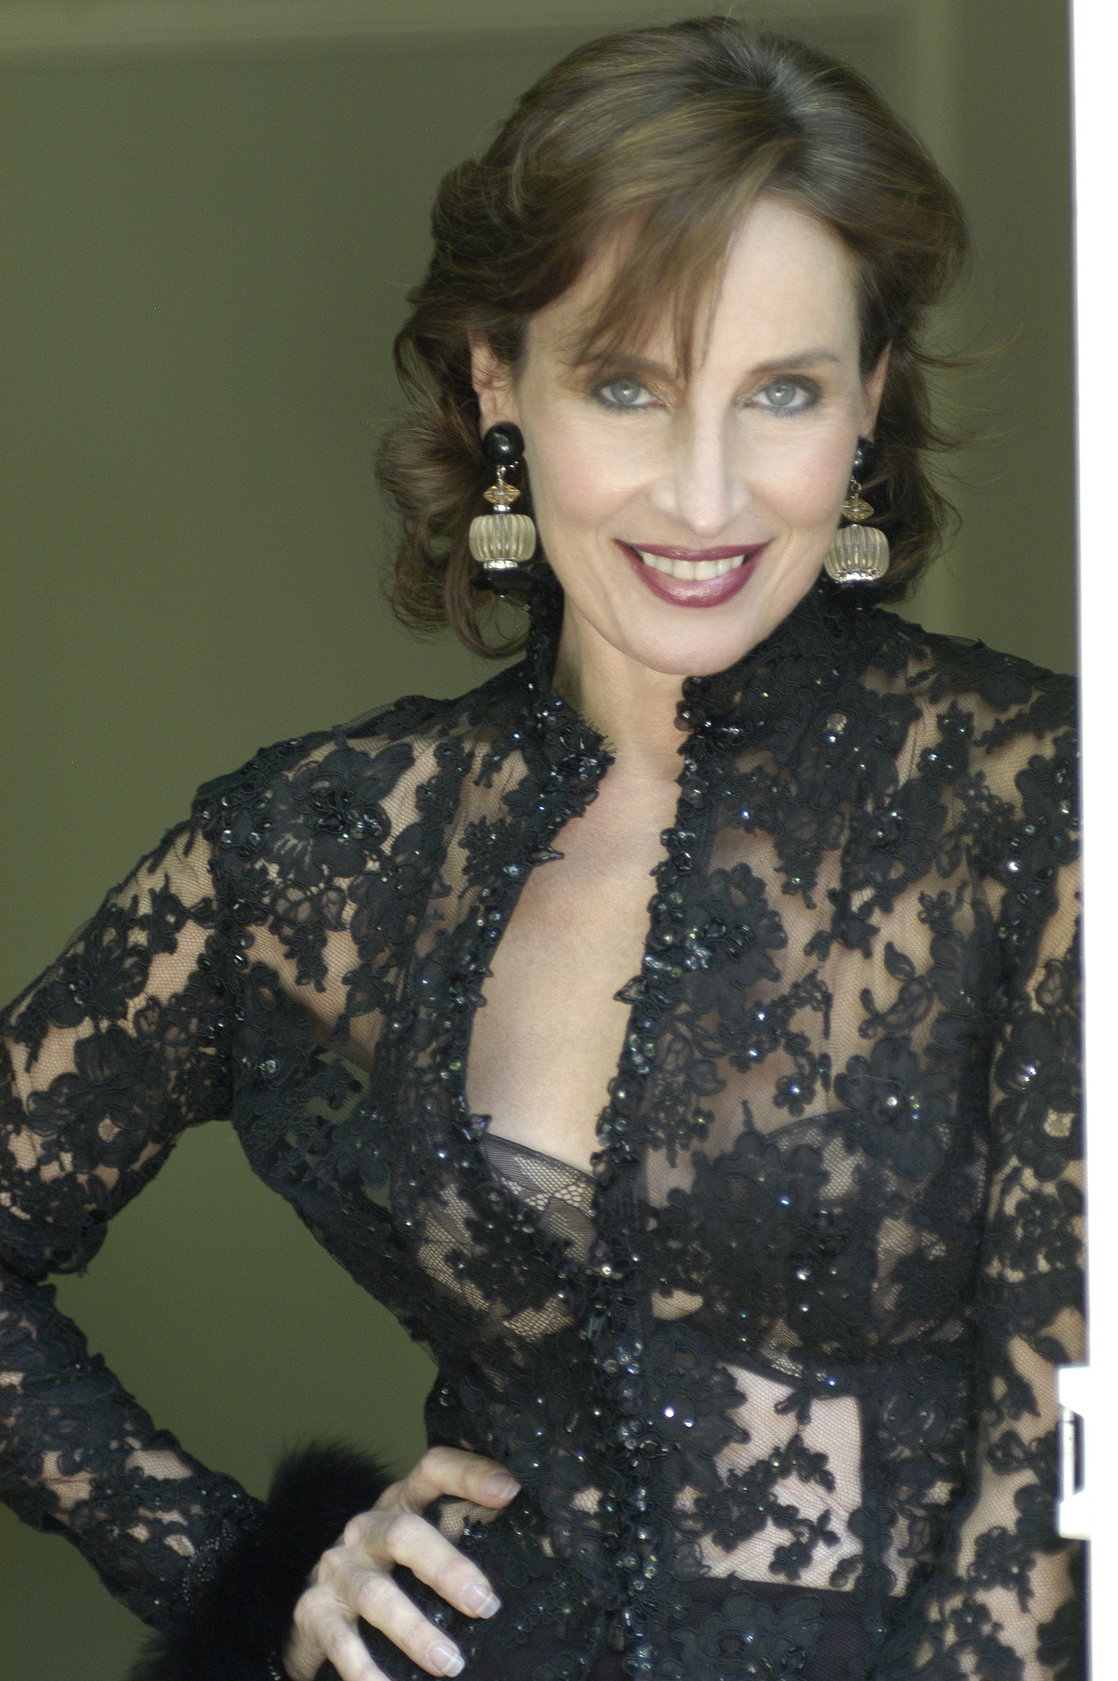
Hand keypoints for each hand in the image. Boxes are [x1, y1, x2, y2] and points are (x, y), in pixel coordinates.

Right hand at [282, 1446, 518, 1680]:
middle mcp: (366, 1529)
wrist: (315, 1611)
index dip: (469, 1474)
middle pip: (404, 1531)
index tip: (511, 1490)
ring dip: (415, 1631)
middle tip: (486, 1605)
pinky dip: (365, 1671)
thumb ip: (468, 1535)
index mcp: (401, 1504)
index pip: (433, 1469)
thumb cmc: (392, 1575)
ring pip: (376, 1594)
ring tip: (452, 1664)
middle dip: (446, 1567)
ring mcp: (338, 1569)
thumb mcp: (426, 1545)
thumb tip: (546, 1540)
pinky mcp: (313, 1613)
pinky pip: (340, 1643)